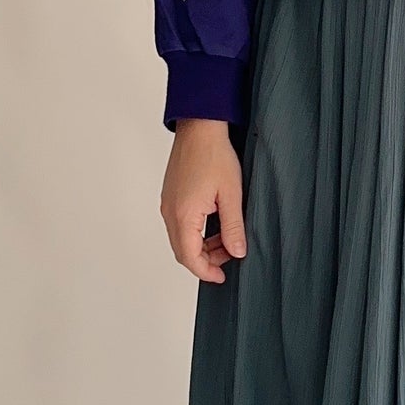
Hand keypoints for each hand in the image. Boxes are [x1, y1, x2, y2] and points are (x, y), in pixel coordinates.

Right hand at [161, 117, 245, 280]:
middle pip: (183, 251)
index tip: (221, 277)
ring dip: (202, 245)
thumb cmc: (214, 155)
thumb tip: (237, 252)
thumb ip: (233, 227)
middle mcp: (170, 212)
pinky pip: (180, 224)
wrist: (200, 127)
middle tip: (230, 256)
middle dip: (206, 260)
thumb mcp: (231, 195)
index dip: (205, 272)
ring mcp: (168, 204)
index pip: (189, 257)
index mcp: (183, 215)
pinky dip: (196, 232)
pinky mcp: (171, 197)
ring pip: (181, 238)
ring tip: (227, 238)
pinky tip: (215, 224)